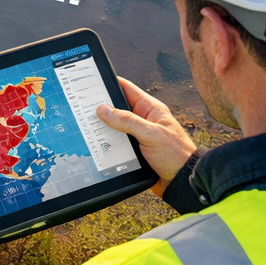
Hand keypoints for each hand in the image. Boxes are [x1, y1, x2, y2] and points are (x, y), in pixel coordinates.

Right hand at [96, 77, 197, 195]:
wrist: (182, 181)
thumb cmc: (176, 154)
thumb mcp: (151, 134)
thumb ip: (127, 121)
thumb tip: (104, 110)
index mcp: (150, 109)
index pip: (126, 89)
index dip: (109, 84)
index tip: (92, 83)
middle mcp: (142, 119)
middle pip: (116, 108)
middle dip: (101, 107)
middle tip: (83, 107)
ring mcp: (137, 134)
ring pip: (114, 126)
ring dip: (103, 127)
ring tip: (86, 125)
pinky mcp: (133, 149)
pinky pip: (115, 141)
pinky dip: (106, 142)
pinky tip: (96, 143)